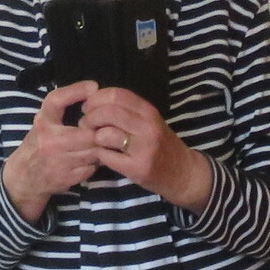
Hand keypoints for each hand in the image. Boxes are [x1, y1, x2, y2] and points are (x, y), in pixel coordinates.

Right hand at [2, 82, 109, 218]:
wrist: (24, 177)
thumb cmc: (40, 142)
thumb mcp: (45, 120)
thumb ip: (64, 103)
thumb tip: (94, 88)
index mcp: (43, 123)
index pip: (57, 100)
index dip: (77, 91)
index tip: (94, 88)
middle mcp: (49, 141)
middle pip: (88, 134)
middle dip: (99, 131)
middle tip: (106, 127)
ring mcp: (58, 162)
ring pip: (93, 152)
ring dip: (100, 148)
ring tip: (100, 143)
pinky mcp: (67, 178)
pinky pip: (91, 168)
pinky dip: (95, 163)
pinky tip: (91, 159)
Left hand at [78, 86, 213, 209]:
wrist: (184, 174)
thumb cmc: (163, 146)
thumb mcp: (151, 122)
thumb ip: (129, 111)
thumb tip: (96, 101)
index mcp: (149, 112)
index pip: (117, 95)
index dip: (97, 98)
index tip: (89, 107)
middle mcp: (148, 127)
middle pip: (109, 112)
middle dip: (90, 117)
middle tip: (86, 124)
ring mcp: (143, 149)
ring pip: (106, 134)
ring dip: (93, 136)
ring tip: (94, 140)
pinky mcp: (137, 168)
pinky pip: (107, 156)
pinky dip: (100, 154)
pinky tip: (103, 155)